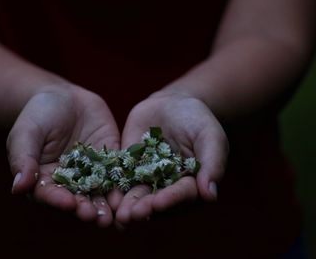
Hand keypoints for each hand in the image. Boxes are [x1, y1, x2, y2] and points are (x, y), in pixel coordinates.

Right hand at [7, 85, 120, 226]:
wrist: (64, 97)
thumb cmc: (38, 114)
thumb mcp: (26, 133)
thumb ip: (23, 159)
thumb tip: (18, 188)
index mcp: (44, 180)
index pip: (51, 195)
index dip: (59, 201)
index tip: (69, 204)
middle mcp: (69, 183)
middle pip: (78, 200)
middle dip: (87, 209)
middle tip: (96, 217)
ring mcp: (92, 173)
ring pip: (100, 193)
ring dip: (107, 205)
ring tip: (115, 214)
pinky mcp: (110, 162)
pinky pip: (118, 174)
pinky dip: (125, 184)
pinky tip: (133, 193)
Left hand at [116, 91, 228, 222]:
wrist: (171, 104)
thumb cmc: (197, 120)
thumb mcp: (210, 136)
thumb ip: (212, 163)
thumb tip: (210, 196)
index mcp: (192, 184)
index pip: (183, 195)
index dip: (171, 199)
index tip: (158, 203)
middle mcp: (168, 187)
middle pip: (157, 201)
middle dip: (144, 208)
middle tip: (130, 216)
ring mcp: (147, 179)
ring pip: (137, 195)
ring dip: (127, 206)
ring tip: (118, 215)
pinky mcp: (129, 169)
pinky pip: (120, 179)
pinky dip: (113, 189)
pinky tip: (106, 198)